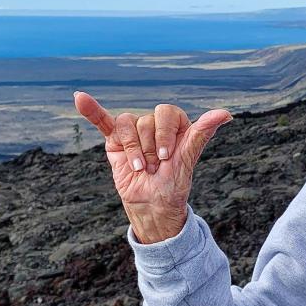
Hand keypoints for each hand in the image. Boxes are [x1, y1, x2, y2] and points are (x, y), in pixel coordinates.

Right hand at [73, 91, 232, 243]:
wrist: (152, 208)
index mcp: (175, 123)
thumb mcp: (187, 159)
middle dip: (150, 147)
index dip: (165, 135)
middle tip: (154, 167)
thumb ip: (202, 133)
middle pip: (146, 120)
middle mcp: (153, 124)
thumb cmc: (173, 185)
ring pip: (127, 124)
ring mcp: (132, 131)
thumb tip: (226, 113)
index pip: (166, 113)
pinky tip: (79, 98)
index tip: (167, 158)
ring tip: (139, 169)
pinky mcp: (114, 141)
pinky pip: (102, 121)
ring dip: (133, 150)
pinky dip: (91, 110)